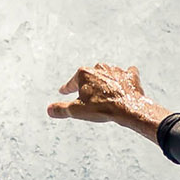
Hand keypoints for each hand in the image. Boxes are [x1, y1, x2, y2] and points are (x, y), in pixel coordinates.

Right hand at [47, 62, 172, 136]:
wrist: (128, 108)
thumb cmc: (101, 108)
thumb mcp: (76, 111)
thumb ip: (61, 109)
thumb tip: (49, 110)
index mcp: (83, 74)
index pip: (71, 83)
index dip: (66, 89)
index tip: (63, 91)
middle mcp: (99, 68)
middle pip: (89, 78)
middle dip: (87, 86)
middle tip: (87, 97)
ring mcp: (115, 70)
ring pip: (106, 75)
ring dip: (104, 82)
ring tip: (105, 94)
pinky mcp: (129, 75)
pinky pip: (126, 74)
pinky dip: (123, 79)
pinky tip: (123, 83)